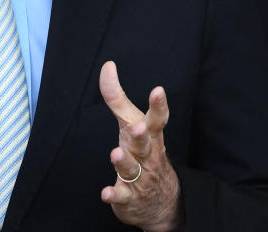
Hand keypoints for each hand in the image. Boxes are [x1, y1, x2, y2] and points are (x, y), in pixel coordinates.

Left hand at [99, 61, 183, 231]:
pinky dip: (114, 195)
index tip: (158, 91)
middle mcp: (147, 155)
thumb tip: (108, 66)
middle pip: (145, 144)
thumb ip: (118, 97)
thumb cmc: (143, 153)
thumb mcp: (132, 123)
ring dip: (124, 162)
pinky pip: (121, 196)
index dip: (158, 106)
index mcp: (150, 136)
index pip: (157, 119)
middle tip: (137, 127)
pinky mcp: (128, 197)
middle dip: (141, 136)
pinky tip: (106, 194)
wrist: (161, 201)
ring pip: (131, 169)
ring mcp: (139, 178)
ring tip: (115, 154)